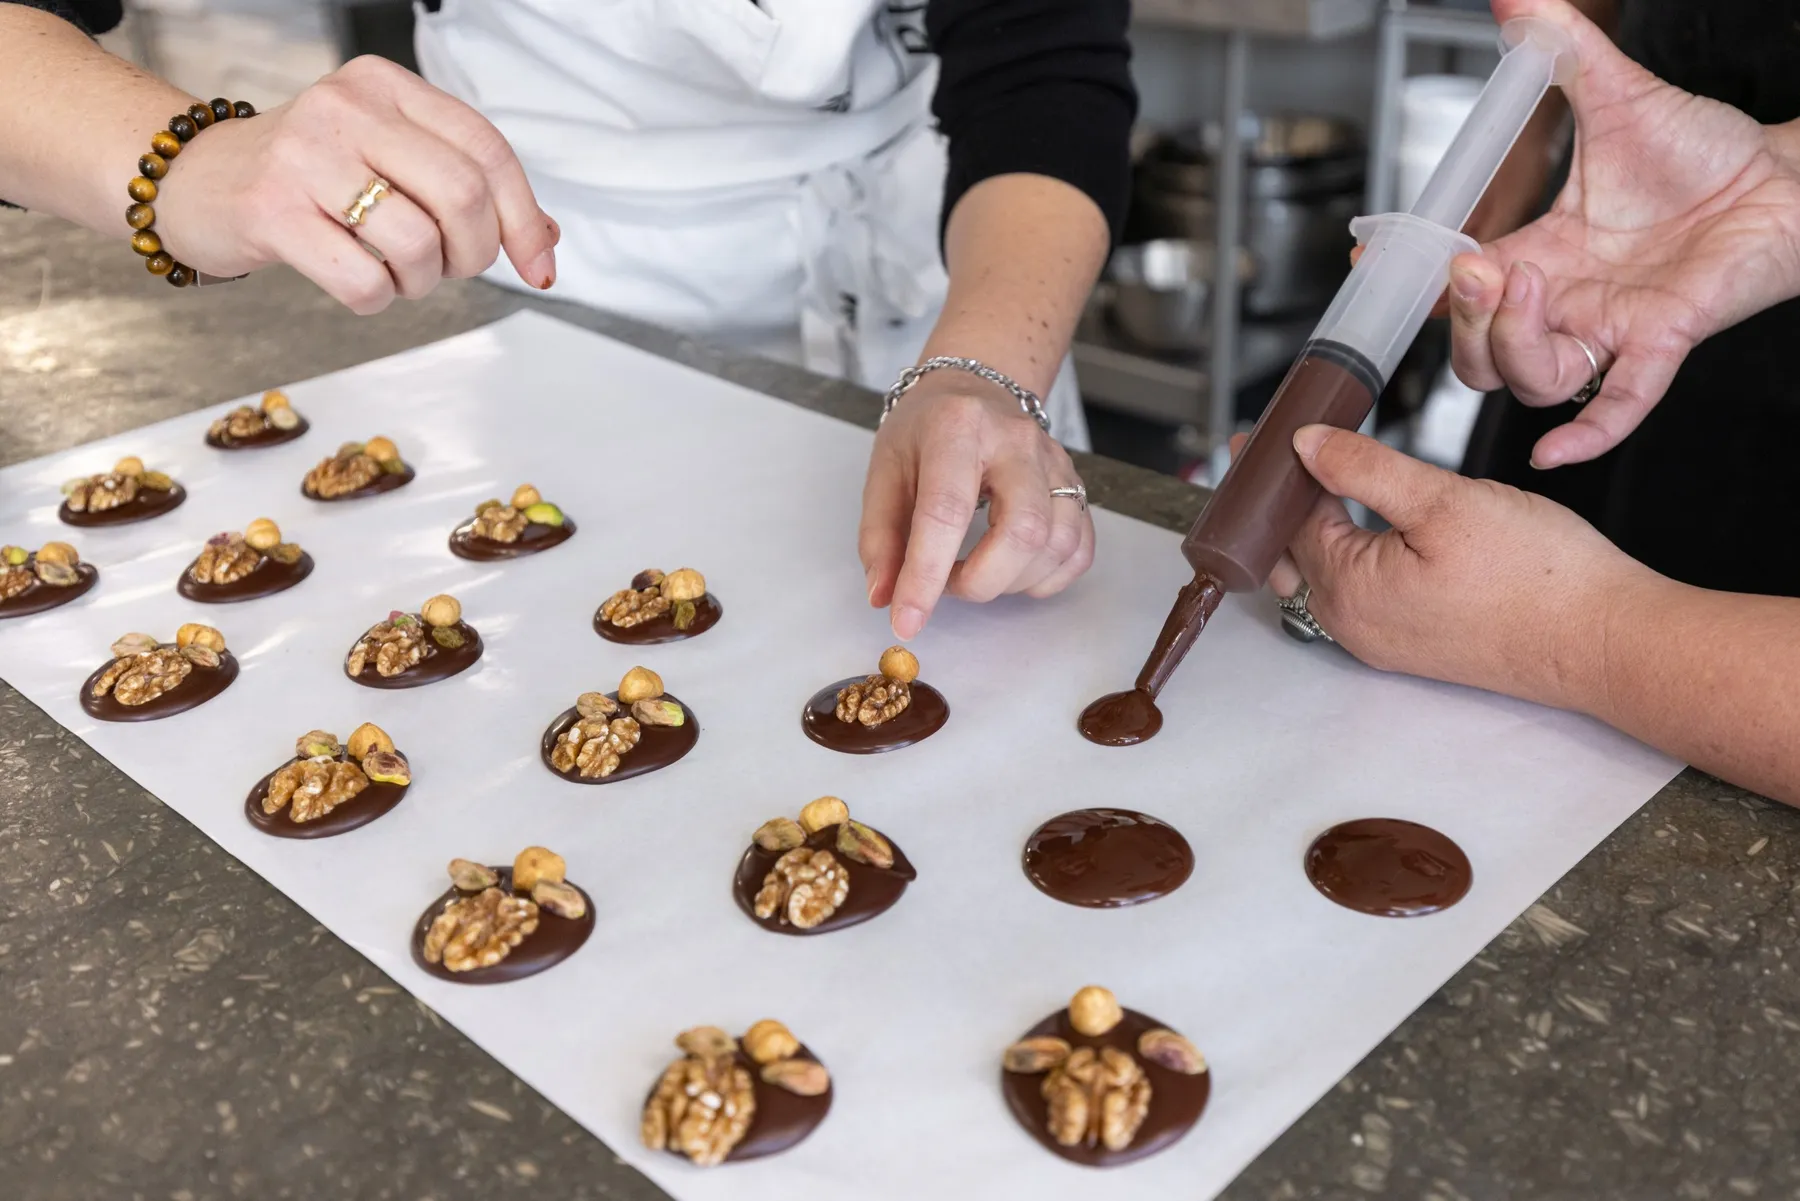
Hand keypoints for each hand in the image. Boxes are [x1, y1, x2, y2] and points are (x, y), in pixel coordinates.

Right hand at [154, 56, 556, 313]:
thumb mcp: (389, 156)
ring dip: (424, 281)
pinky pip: (364, 281)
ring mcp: (305, 157)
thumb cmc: (309, 175)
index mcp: (385, 86)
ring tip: (397, 273)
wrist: (196, 180)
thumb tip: (546, 240)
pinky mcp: (272, 212)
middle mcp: (347, 109)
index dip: (524, 218)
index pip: (486, 150)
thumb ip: (465, 187)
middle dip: (475, 252)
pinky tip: (360, 281)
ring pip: (418, 244)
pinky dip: (379, 298)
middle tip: (450, 267)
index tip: (538, 266)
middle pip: (463, 195)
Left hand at [860, 372, 1093, 639]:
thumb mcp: (885, 472)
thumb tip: (883, 597)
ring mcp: (1055, 462)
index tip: (907, 620)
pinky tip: (1013, 570)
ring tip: (977, 570)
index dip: (925, 575)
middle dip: (983, 581)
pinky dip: (1047, 578)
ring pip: (1057, 544)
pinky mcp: (1076, 484)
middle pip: (1022, 530)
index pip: (946, 511)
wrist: (972, 391)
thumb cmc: (925, 432)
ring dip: (1012, 581)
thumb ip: (880, 538)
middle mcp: (1017, 441)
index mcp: (958, 428)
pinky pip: (1079, 549)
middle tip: (950, 584)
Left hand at [1263, 424, 1653, 710]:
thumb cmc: (1539, 576)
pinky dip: (1344, 554)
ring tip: (1311, 482)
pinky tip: (1362, 525)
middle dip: (1278, 505)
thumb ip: (1365, 469)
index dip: (1275, 473)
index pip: (1287, 520)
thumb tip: (1305, 446)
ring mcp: (1384, 640)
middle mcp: (1355, 625)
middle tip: (1273, 460)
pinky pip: (1359, 594)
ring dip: (1310, 530)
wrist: (1602, 639)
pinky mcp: (1415, 643)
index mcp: (1349, 590)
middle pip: (1293, 553)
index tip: (1259, 441)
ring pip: (1324, 575)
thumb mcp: (1443, 501)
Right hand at [1444, 0, 1799, 467]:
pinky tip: (1553, 450)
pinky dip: (1583, 434)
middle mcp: (1563, 303)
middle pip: (1473, 353)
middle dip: (1457, 318)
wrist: (1783, 175)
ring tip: (1528, 279)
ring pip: (1524, 378)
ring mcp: (1607, 328)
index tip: (1374, 262)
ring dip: (1509, 339)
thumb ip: (1560, 53)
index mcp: (1538, 254)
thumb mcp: (1615, 95)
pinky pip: (1615, 404)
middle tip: (1469, 266)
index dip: (1410, 284)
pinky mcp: (1660, 340)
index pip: (1451, 289)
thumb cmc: (1706, 151)